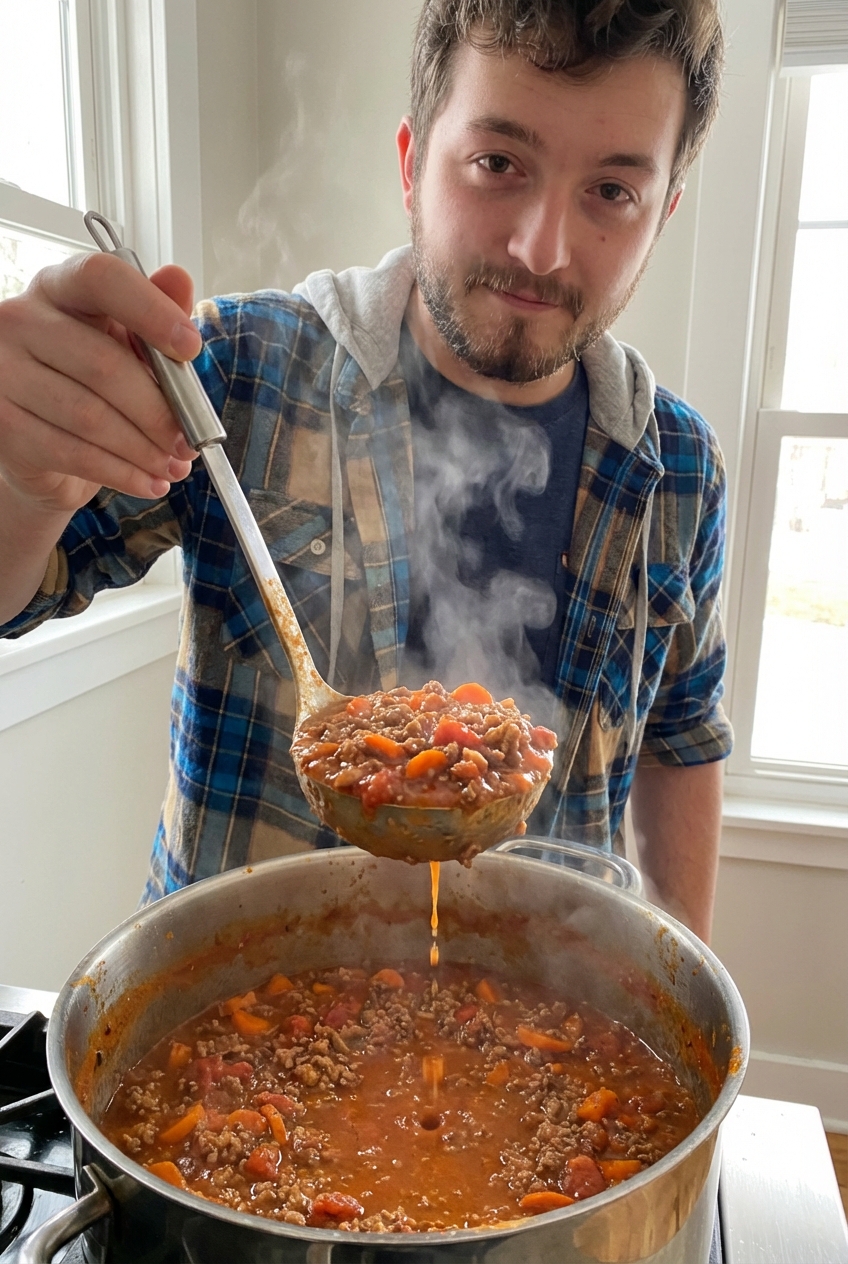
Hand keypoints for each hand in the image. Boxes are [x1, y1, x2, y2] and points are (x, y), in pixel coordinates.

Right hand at [0, 251, 201, 517]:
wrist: (40, 446)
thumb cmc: (90, 384)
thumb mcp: (128, 345)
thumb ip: (156, 315)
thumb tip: (179, 278)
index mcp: (58, 288)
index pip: (100, 278)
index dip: (150, 310)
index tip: (190, 347)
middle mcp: (20, 320)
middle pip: (104, 365)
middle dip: (158, 411)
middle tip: (190, 440)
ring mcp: (2, 372)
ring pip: (91, 416)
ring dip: (144, 449)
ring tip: (175, 465)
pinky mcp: (1, 425)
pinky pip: (74, 453)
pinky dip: (122, 473)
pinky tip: (150, 481)